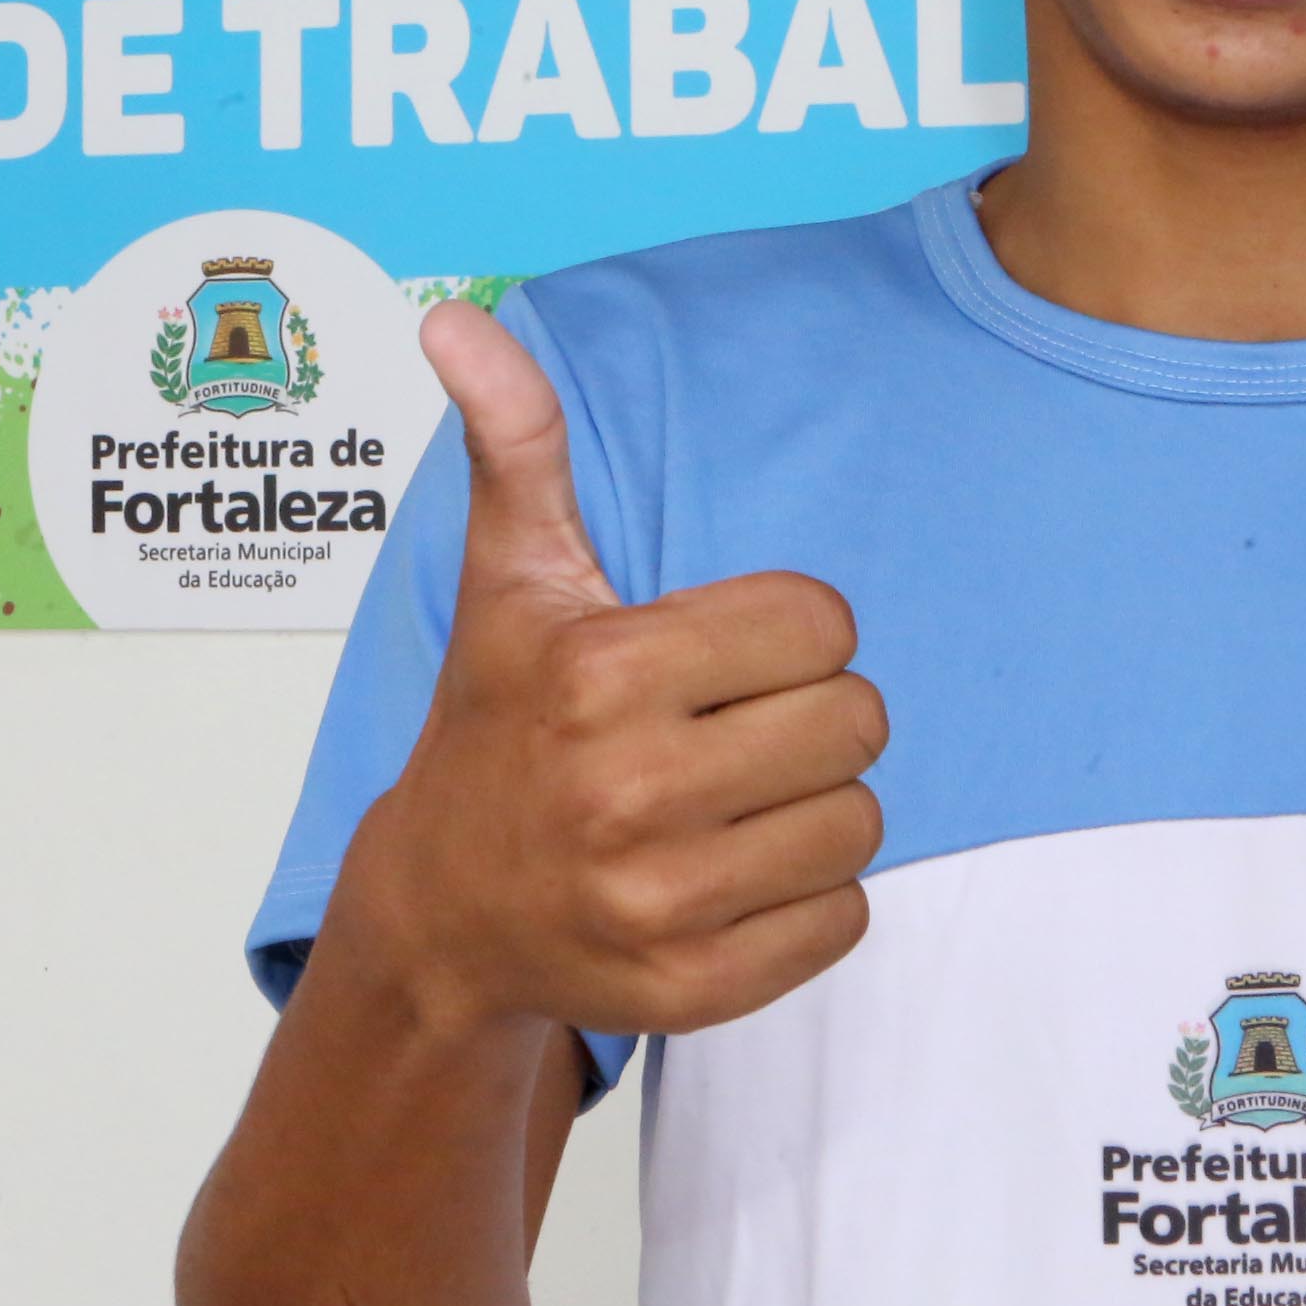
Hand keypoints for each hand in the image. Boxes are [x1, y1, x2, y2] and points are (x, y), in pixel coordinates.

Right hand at [330, 301, 889, 1040]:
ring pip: (861, 822)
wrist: (444, 912)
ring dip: (818, 805)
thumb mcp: (512, 577)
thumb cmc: (499, 722)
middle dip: (811, 714)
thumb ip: (517, 441)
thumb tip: (455, 317)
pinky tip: (734, 871)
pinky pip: (847, 918)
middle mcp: (627, 792)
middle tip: (733, 728)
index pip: (821, 623)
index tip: (720, 655)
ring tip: (734, 800)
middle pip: (856, 721)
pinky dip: (811, 896)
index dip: (787, 631)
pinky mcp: (694, 989)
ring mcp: (660, 902)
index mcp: (599, 674)